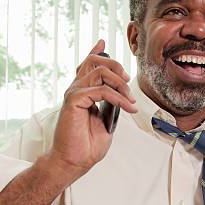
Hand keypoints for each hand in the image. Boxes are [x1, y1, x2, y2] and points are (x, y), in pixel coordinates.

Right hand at [48, 39, 136, 178]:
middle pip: (95, 61)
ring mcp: (74, 93)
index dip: (95, 51)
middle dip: (116, 66)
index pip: (86, 64)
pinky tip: (127, 107)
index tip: (103, 42)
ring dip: (121, 84)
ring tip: (131, 100)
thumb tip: (121, 92)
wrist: (74, 161)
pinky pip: (101, 90)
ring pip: (100, 71)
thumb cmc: (86, 146)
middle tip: (128, 82)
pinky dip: (118, 97)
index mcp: (82, 92)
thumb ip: (111, 103)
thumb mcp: (105, 120)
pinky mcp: (74, 101)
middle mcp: (76, 89)